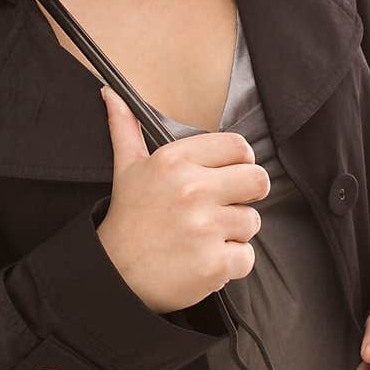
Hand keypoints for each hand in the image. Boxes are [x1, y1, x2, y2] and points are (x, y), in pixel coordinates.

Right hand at [95, 85, 269, 313]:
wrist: (113, 277)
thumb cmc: (127, 220)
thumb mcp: (126, 170)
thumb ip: (126, 129)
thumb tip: (111, 92)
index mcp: (175, 161)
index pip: (239, 147)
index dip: (239, 164)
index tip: (224, 179)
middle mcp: (192, 189)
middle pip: (258, 180)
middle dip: (245, 196)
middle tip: (221, 209)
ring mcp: (204, 227)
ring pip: (252, 222)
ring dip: (234, 234)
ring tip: (203, 238)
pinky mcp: (213, 262)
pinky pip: (247, 257)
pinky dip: (231, 264)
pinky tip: (204, 261)